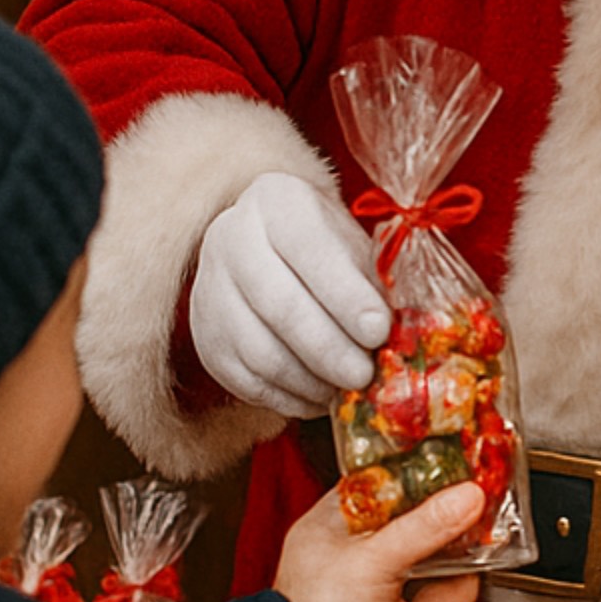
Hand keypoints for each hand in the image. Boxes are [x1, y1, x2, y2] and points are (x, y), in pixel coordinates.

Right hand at [190, 172, 389, 418]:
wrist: (271, 245)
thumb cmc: (328, 248)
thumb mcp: (356, 246)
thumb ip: (374, 284)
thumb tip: (394, 338)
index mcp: (278, 203)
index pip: (310, 250)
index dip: (346, 296)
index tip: (379, 331)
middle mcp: (231, 238)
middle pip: (278, 305)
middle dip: (328, 348)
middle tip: (364, 376)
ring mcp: (210, 289)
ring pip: (257, 349)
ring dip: (308, 380)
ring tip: (344, 391)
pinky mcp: (206, 337)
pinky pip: (243, 378)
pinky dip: (285, 397)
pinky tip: (317, 398)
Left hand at [275, 482, 484, 601]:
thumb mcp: (374, 558)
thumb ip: (425, 526)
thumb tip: (466, 497)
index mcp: (326, 531)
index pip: (372, 489)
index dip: (409, 474)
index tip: (445, 462)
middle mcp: (344, 562)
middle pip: (401, 528)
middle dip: (439, 516)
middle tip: (472, 498)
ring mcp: (365, 599)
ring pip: (417, 568)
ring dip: (450, 557)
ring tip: (481, 536)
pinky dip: (448, 599)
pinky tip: (469, 585)